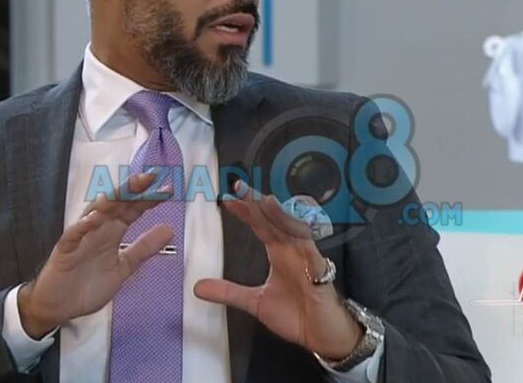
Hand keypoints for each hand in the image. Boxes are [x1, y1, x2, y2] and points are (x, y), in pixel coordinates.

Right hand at [17, 172, 172, 338]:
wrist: (58, 306)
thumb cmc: (87, 284)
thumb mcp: (124, 267)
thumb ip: (144, 248)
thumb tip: (168, 230)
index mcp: (112, 232)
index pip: (133, 210)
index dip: (149, 199)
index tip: (167, 189)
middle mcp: (98, 230)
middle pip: (116, 204)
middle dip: (132, 190)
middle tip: (149, 177)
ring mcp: (81, 238)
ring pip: (95, 213)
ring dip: (110, 201)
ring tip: (125, 190)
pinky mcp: (65, 251)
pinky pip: (72, 236)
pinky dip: (81, 227)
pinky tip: (92, 220)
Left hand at [194, 181, 362, 360]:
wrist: (323, 335)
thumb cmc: (298, 315)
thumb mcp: (254, 302)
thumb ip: (228, 292)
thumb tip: (199, 287)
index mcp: (279, 253)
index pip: (260, 225)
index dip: (246, 211)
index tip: (228, 199)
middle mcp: (292, 250)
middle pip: (275, 220)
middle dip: (258, 204)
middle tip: (241, 188)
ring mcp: (306, 258)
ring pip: (293, 230)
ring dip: (280, 215)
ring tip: (265, 201)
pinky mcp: (319, 272)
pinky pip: (311, 251)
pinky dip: (303, 239)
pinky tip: (294, 229)